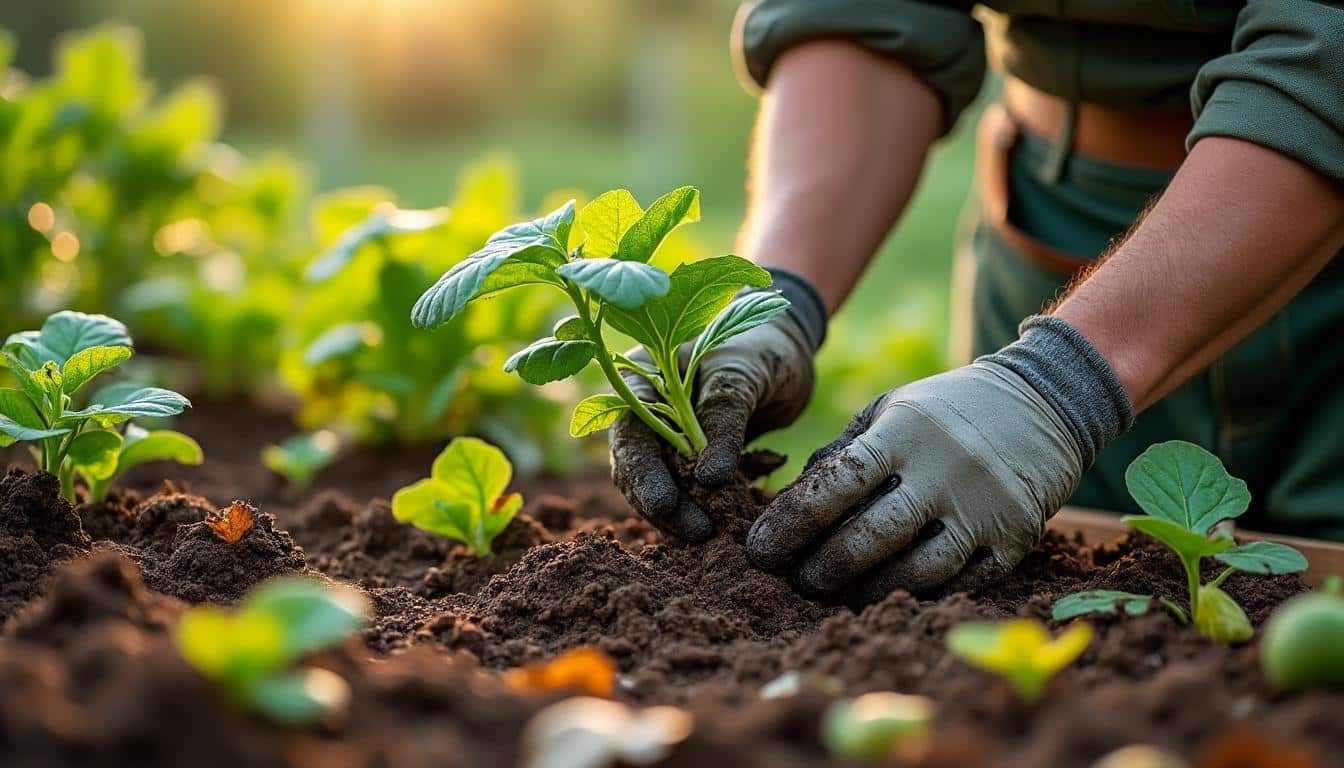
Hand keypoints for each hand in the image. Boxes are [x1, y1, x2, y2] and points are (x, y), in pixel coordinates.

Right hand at [609, 310, 815, 541]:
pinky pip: (687, 491)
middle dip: (663, 504)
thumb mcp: (744, 375)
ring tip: (712, 535)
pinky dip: (703, 509)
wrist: (786, 348)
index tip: (666, 505)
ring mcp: (665, 436)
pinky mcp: (689, 459)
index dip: (643, 473)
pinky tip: (722, 526)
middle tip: (700, 531)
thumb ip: (723, 420)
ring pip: (659, 485)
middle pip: (636, 467)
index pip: (629, 432)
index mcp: (642, 377)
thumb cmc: (762, 347)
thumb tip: (708, 479)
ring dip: (682, 514)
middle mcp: (644, 410)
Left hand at [747, 359, 1086, 603]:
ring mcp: (984, 508)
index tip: (759, 550)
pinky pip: (960, 583)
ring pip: (917, 571)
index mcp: (905, 432)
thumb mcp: (891, 409)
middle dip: (823, 567)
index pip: (838, 482)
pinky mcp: (1014, 538)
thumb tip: (790, 505)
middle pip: (874, 535)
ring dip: (866, 591)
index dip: (792, 521)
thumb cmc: (944, 411)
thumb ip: (843, 453)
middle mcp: (945, 470)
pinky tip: (887, 597)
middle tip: (794, 582)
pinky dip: (918, 595)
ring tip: (834, 594)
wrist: (1043, 402)